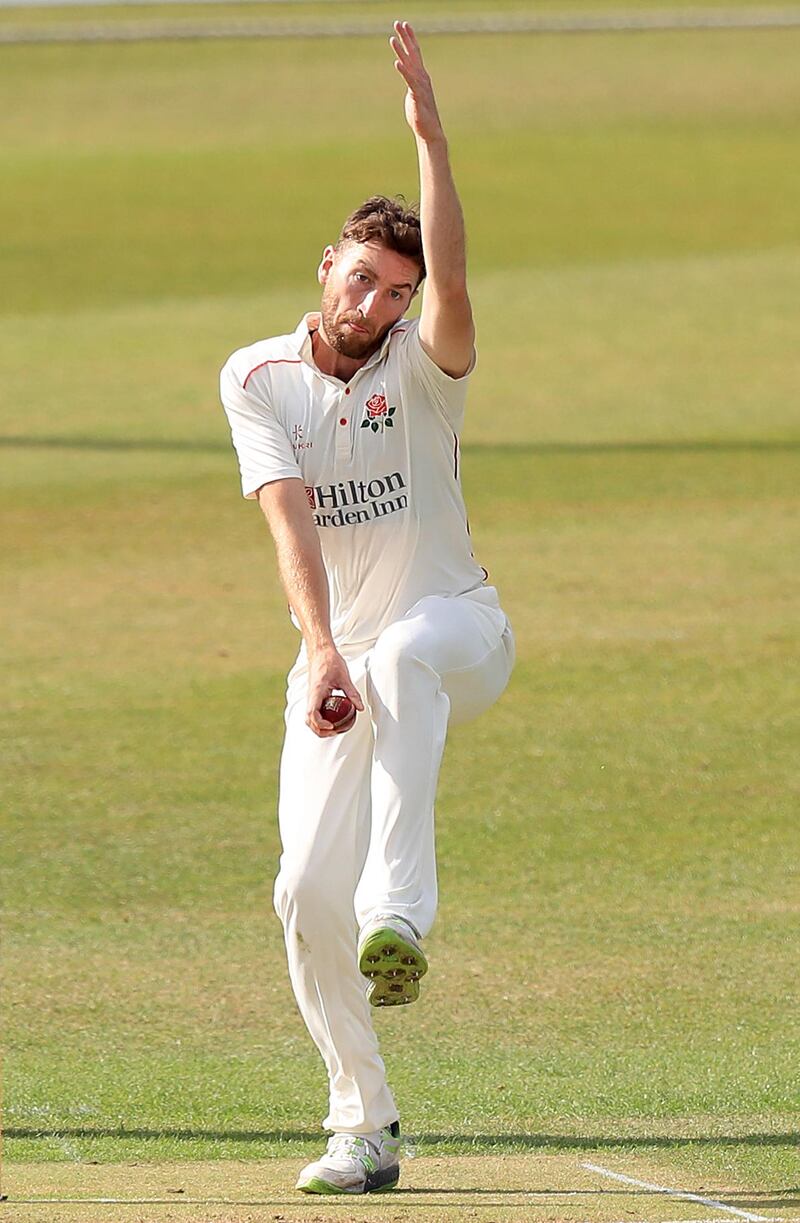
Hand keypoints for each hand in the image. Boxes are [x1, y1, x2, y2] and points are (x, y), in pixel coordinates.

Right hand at [306, 645, 363, 737]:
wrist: (320, 652)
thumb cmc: (330, 661)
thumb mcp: (344, 678)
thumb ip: (352, 693)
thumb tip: (360, 708)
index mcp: (316, 692)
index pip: (312, 713)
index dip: (320, 724)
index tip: (332, 727)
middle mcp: (311, 696)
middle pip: (308, 720)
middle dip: (319, 730)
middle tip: (335, 732)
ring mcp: (311, 697)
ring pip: (309, 718)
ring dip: (319, 727)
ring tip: (334, 730)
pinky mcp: (314, 696)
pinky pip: (313, 712)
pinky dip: (320, 720)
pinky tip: (333, 720)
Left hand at [390, 20, 443, 143]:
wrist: (430, 132)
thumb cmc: (421, 116)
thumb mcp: (414, 95)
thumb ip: (411, 85)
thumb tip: (408, 80)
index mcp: (421, 76)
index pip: (415, 53)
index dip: (410, 38)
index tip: (404, 25)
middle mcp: (422, 78)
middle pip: (413, 54)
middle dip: (405, 38)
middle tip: (398, 23)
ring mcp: (420, 86)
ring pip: (410, 65)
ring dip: (401, 52)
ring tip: (392, 39)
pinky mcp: (417, 96)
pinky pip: (410, 81)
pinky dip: (404, 71)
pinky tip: (397, 63)